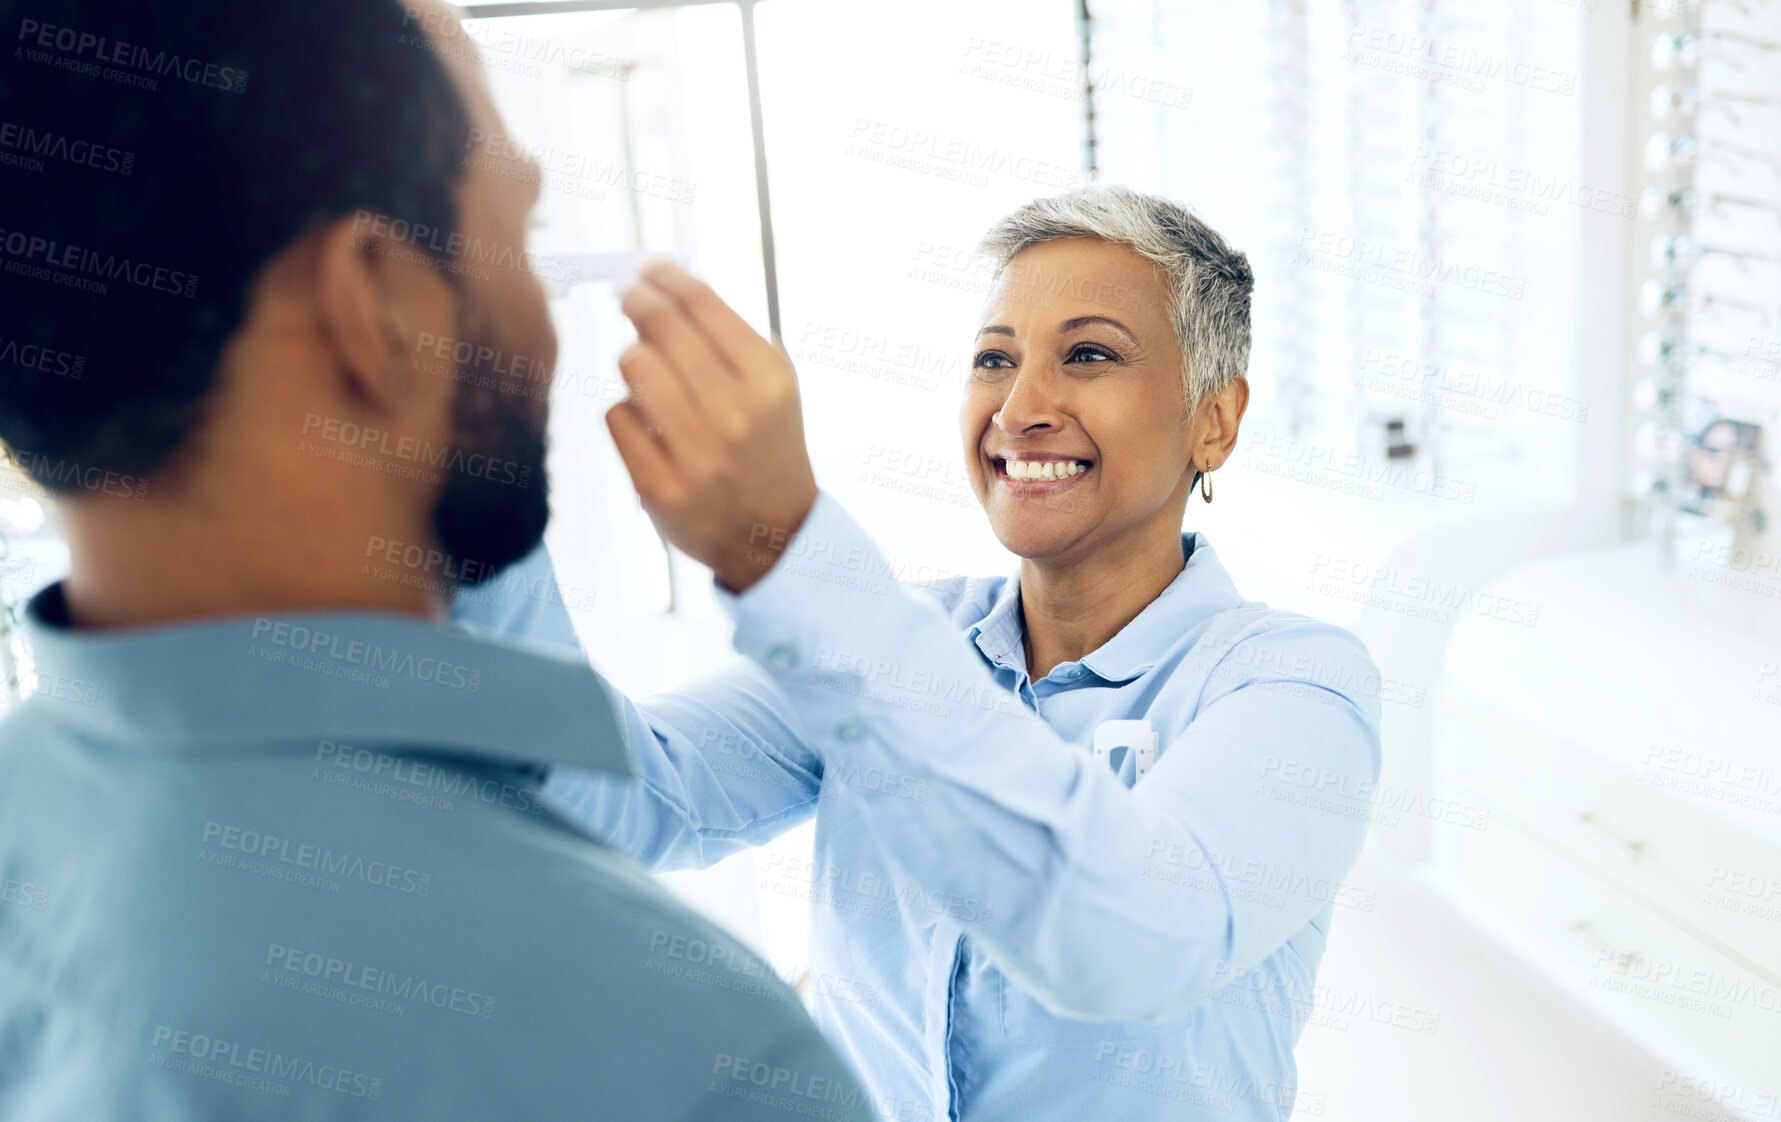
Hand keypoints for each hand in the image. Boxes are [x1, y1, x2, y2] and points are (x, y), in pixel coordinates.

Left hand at [607, 261, 818, 591]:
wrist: (773, 534)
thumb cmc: (765, 445)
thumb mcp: (770, 386)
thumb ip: (726, 336)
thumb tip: (663, 281)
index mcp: (768, 379)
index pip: (702, 304)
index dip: (665, 276)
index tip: (646, 268)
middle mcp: (735, 413)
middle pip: (660, 327)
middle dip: (638, 302)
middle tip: (629, 296)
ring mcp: (697, 453)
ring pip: (633, 366)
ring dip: (635, 363)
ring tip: (650, 374)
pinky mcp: (660, 486)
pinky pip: (617, 416)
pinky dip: (627, 413)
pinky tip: (650, 426)